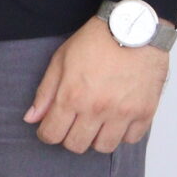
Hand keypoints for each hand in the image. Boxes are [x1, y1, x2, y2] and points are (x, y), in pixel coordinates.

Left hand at [24, 16, 167, 153]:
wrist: (134, 29)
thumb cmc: (96, 41)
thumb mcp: (60, 60)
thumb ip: (45, 92)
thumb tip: (31, 118)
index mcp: (72, 96)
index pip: (52, 135)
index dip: (46, 134)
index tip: (50, 128)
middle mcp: (97, 109)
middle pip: (76, 146)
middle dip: (69, 137)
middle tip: (73, 123)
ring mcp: (123, 113)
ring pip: (104, 147)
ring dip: (96, 138)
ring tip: (95, 121)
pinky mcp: (145, 113)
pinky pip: (131, 139)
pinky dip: (122, 133)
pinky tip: (117, 118)